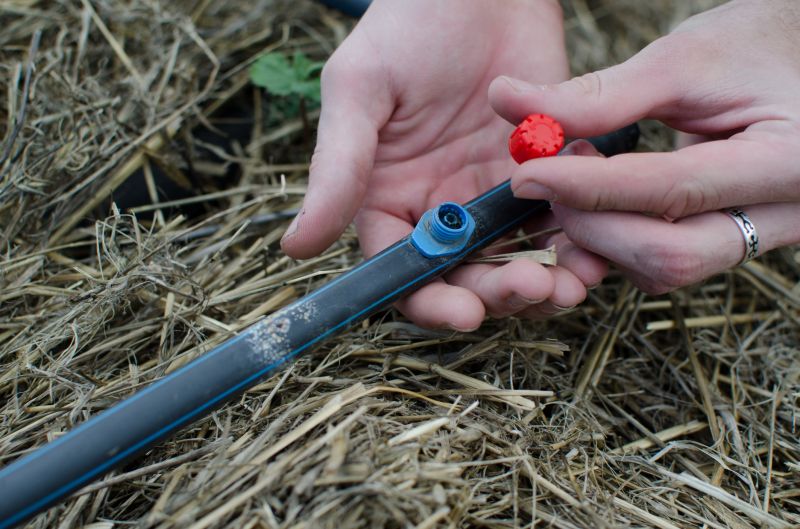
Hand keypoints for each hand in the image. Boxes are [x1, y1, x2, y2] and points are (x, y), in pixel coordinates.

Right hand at [281, 0, 606, 328]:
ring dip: (546, 280)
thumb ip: (336, 171)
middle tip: (535, 288)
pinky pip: (563, 219)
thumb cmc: (406, 26)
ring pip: (519, 259)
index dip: (431, 302)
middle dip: (500, 294)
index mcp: (388, 200)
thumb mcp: (359, 93)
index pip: (404, 273)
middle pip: (468, 277)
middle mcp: (441, 208)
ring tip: (572, 282)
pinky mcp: (544, 172)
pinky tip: (596, 246)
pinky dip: (580, 239)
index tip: (463, 314)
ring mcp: (494, 194)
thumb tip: (295, 247)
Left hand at [490, 0, 799, 293]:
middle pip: (670, 256)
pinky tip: (599, 194)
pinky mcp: (730, 240)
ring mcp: (760, 236)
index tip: (526, 175)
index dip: (587, 188)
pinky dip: (616, 235)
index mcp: (788, 162)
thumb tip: (506, 100)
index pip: (671, 192)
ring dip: (600, 234)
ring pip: (663, 268)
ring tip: (578, 174)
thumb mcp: (683, 59)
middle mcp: (785, 216)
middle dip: (591, 226)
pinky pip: (664, 259)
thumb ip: (597, 94)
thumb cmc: (755, 47)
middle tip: (550, 178)